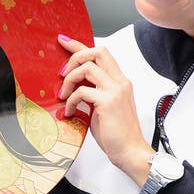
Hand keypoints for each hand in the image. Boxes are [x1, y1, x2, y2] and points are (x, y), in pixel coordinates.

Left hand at [57, 34, 153, 185]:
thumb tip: (74, 87)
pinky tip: (70, 112)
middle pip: (97, 51)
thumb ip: (93, 94)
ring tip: (63, 94)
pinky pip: (82, 91)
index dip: (80, 45)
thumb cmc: (117, 134)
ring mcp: (115, 90)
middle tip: (62, 71)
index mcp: (120, 82)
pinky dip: (71, 100)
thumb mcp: (104, 108)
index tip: (64, 40)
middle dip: (75, 55)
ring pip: (87, 67)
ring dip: (69, 78)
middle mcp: (120, 82)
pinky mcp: (108, 102)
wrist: (131, 152)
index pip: (101, 54)